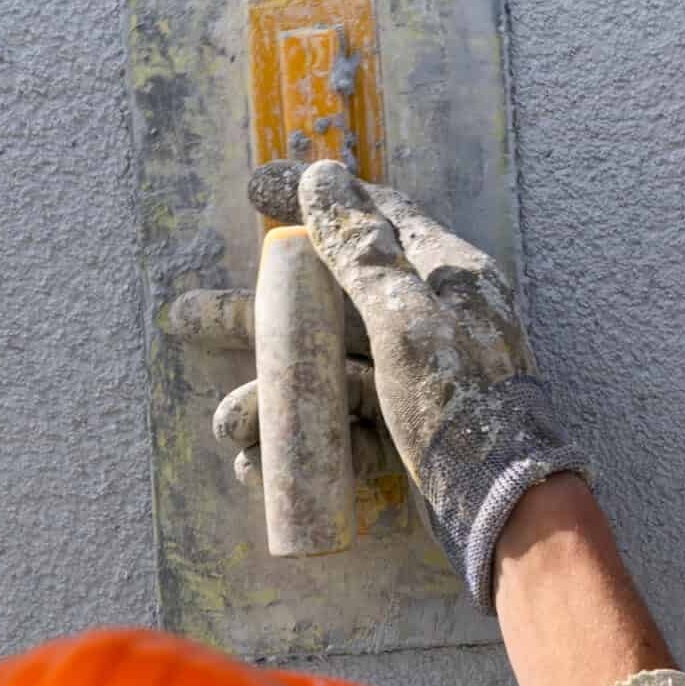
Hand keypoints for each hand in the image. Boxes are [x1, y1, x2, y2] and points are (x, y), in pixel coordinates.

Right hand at [209, 159, 590, 609]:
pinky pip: (338, 425)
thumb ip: (363, 251)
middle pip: (323, 303)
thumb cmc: (461, 405)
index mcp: (440, 278)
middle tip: (182, 316)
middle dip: (251, 319)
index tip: (253, 190)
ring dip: (267, 399)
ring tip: (229, 429)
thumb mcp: (406, 318)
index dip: (310, 199)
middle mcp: (425, 320)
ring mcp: (411, 379)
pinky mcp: (401, 431)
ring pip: (320, 372)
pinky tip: (258, 465)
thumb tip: (323, 177)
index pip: (372, 215)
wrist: (502, 508)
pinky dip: (298, 441)